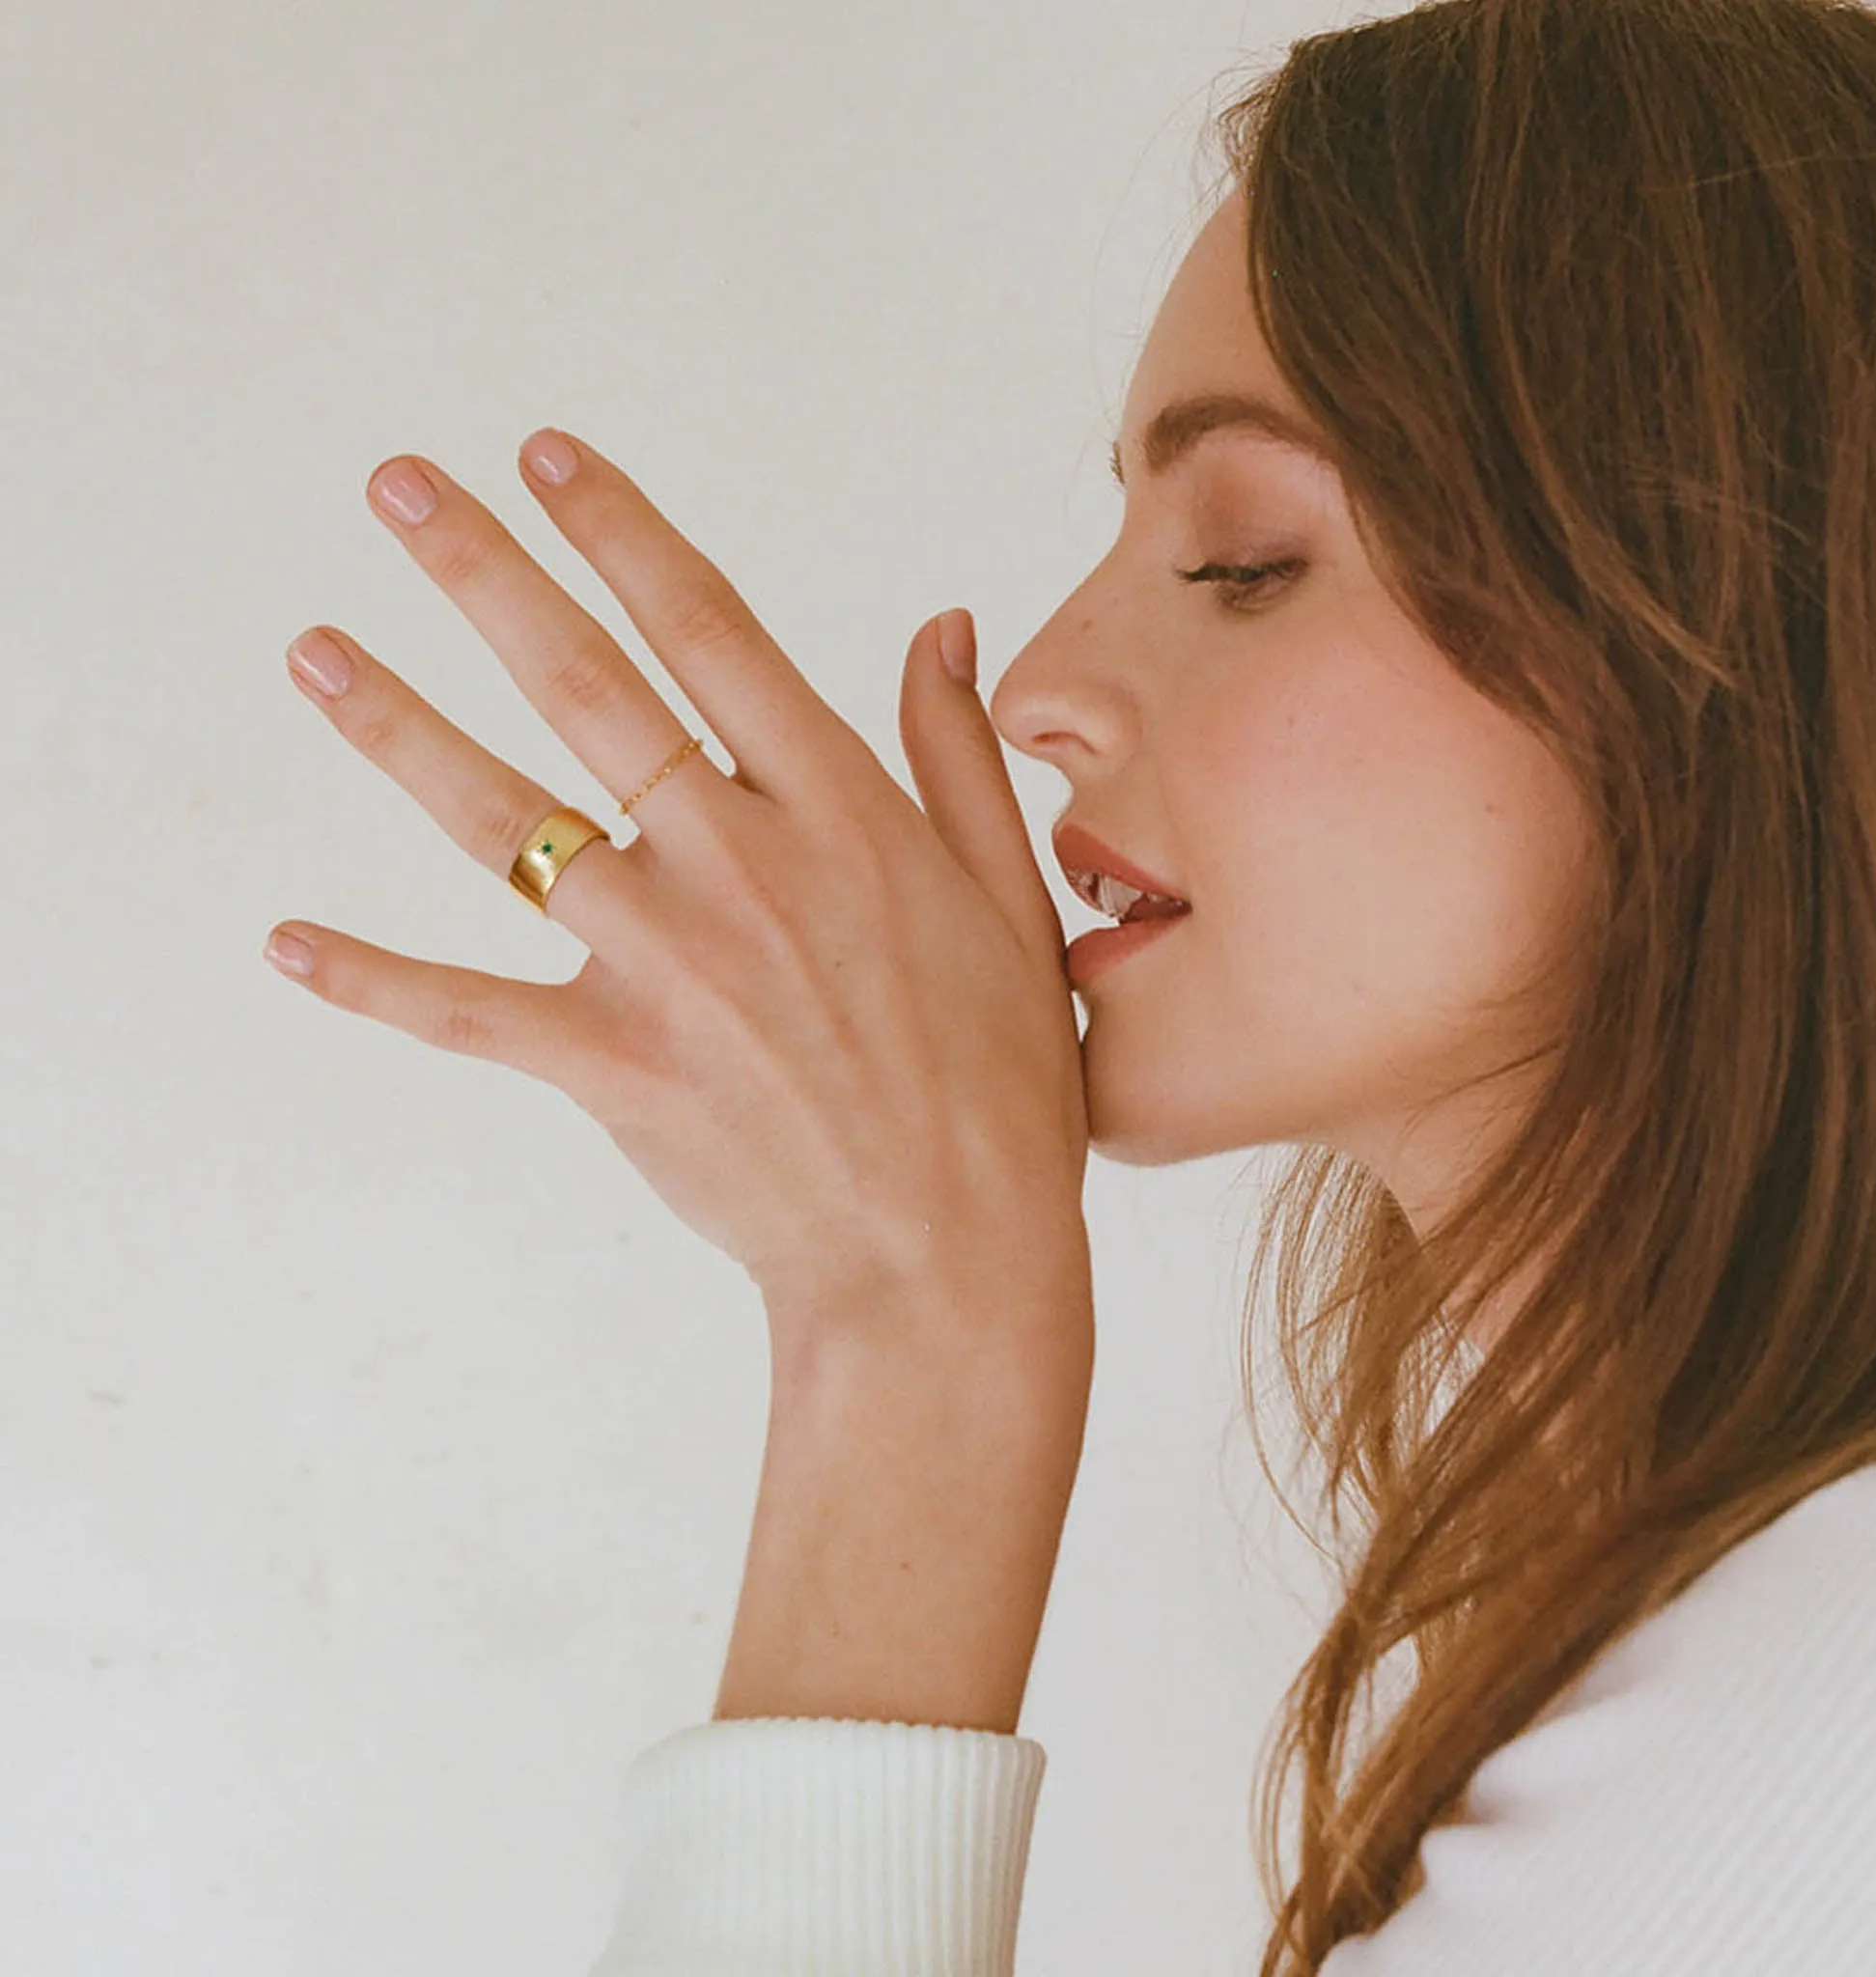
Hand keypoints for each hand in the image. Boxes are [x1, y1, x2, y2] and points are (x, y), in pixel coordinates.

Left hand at [267, 428, 1090, 1334]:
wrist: (945, 1257)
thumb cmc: (996, 1085)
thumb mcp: (1009, 903)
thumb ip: (959, 755)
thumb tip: (939, 625)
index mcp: (840, 811)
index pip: (709, 629)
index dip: (620, 531)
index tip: (547, 457)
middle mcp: (739, 863)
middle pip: (585, 686)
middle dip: (483, 571)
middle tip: (398, 484)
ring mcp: (664, 962)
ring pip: (504, 820)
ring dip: (397, 727)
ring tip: (312, 649)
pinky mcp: (609, 1063)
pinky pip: (467, 1010)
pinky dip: (374, 980)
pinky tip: (288, 941)